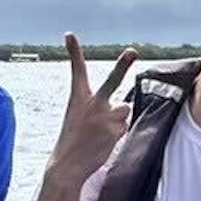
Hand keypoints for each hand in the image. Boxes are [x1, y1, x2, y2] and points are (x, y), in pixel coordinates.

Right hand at [48, 32, 136, 182]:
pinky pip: (124, 126)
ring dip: (118, 119)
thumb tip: (125, 109)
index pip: (77, 70)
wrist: (67, 165)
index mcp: (78, 98)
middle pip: (112, 80)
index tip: (70, 35)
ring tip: (101, 132)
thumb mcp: (79, 118)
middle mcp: (92, 104)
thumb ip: (100, 108)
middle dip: (123, 64)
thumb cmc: (73, 140)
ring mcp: (104, 117)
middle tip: (133, 51)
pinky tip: (103, 141)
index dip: (74, 52)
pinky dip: (117, 133)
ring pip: (124, 110)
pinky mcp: (115, 130)